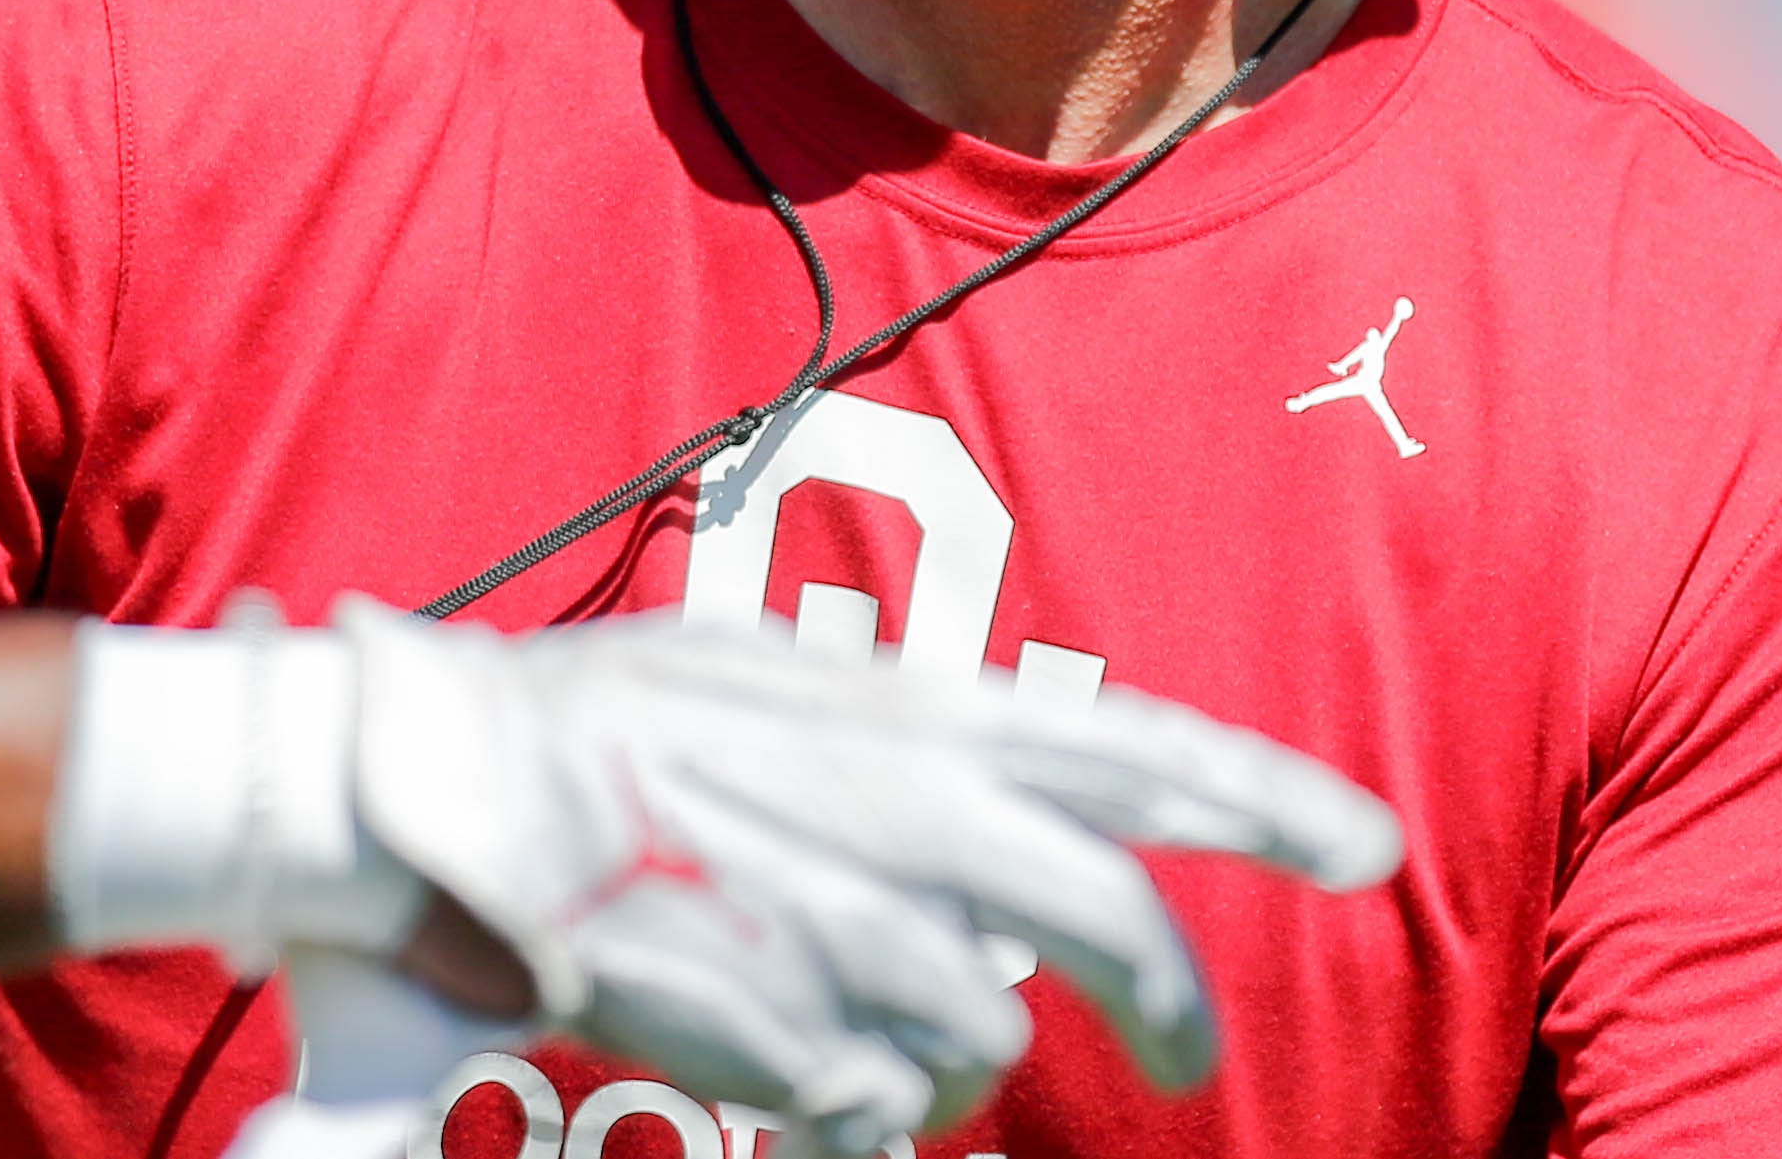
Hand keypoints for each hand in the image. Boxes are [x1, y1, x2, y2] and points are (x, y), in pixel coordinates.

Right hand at [50, 598, 1400, 1157]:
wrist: (413, 779)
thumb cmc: (566, 731)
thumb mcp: (744, 681)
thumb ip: (868, 735)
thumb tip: (968, 769)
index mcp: (890, 703)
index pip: (1120, 742)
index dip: (1258, 792)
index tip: (1368, 845)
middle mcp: (886, 797)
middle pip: (1098, 913)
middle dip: (1160, 996)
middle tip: (1181, 1059)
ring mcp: (829, 910)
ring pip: (975, 1032)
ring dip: (942, 1059)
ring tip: (880, 1049)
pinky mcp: (767, 1010)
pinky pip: (869, 1097)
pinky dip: (842, 1100)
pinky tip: (788, 1071)